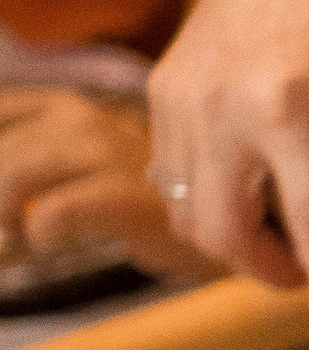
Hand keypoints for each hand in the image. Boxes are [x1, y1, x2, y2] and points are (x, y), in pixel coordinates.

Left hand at [0, 91, 212, 280]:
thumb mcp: (90, 159)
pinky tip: (50, 243)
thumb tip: (2, 197)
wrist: (243, 214)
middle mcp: (79, 116)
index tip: (5, 195)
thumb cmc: (156, 196)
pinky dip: (40, 235)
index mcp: (63, 106)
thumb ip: (39, 159)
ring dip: (5, 215)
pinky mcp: (121, 192)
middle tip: (7, 227)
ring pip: (12, 175)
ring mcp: (102, 151)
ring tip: (17, 237)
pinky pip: (52, 214)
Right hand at [142, 0, 308, 345]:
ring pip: (196, 217)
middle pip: (230, 241)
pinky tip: (262, 151)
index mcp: (294, 106)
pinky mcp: (162, 86)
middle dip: (278, 266)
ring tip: (295, 180)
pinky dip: (223, 190)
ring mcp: (181, 93)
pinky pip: (180, 177)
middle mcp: (223, 102)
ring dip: (249, 228)